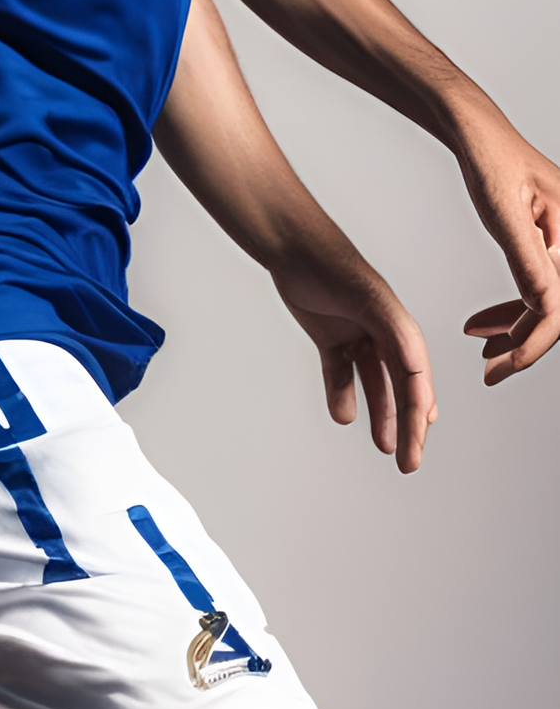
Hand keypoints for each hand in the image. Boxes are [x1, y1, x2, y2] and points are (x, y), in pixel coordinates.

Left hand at [269, 241, 437, 473]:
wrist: (289, 245)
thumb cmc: (330, 263)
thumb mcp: (367, 298)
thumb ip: (394, 331)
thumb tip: (417, 368)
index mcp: (399, 325)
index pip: (416, 380)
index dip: (418, 415)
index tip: (415, 446)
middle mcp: (383, 331)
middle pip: (401, 387)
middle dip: (407, 425)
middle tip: (408, 463)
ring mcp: (356, 334)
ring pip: (374, 384)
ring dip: (381, 415)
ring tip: (385, 448)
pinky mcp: (330, 335)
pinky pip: (340, 373)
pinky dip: (343, 394)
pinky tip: (344, 416)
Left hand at [454, 113, 559, 383]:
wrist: (477, 132)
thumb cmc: (490, 159)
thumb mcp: (502, 210)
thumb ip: (526, 258)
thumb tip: (542, 306)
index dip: (534, 340)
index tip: (503, 363)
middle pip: (559, 308)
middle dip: (525, 343)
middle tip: (489, 371)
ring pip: (549, 301)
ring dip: (517, 329)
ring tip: (484, 353)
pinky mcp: (549, 243)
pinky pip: (539, 286)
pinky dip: (513, 309)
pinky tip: (483, 325)